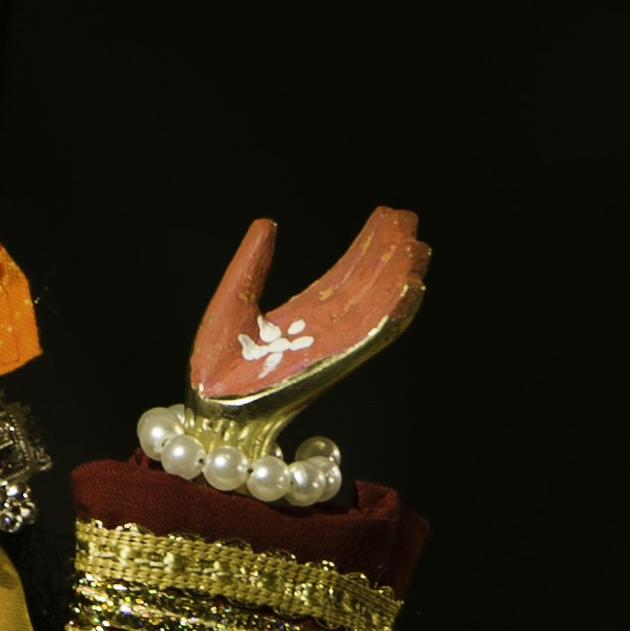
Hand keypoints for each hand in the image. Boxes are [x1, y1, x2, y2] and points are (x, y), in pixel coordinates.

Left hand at [185, 207, 425, 431]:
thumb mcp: (232, 301)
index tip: (386, 218)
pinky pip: (372, 336)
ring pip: (376, 308)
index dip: (366, 249)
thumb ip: (252, 264)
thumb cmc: (214, 369)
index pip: (343, 277)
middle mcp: (322, 332)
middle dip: (389, 256)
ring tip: (418, 246)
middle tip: (410, 220)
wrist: (212, 411)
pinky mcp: (334, 364)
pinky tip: (413, 287)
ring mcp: (330, 348)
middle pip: (366, 288)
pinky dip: (394, 312)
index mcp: (301, 317)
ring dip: (399, 278)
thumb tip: (266, 223)